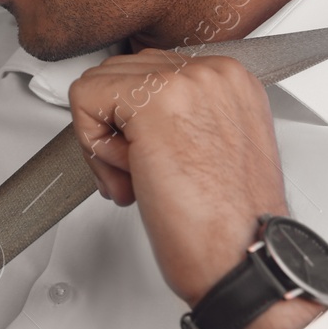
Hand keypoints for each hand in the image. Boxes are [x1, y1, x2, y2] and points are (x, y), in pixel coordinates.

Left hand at [68, 50, 289, 309]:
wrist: (243, 257)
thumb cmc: (228, 222)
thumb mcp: (213, 147)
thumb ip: (180, 116)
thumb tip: (131, 112)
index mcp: (230, 80)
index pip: (149, 72)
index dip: (133, 122)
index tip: (150, 158)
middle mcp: (213, 72)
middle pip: (121, 74)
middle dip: (116, 128)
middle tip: (141, 174)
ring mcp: (186, 80)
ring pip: (99, 86)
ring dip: (106, 138)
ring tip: (142, 176)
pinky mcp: (152, 99)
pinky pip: (84, 97)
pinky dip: (91, 143)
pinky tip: (129, 174)